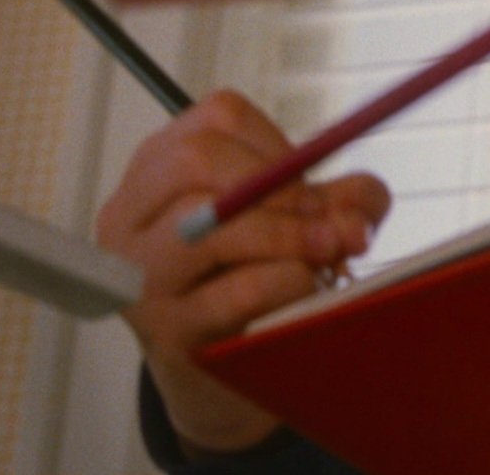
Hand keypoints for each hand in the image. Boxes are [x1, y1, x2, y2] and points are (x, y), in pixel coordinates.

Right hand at [96, 90, 390, 453]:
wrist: (219, 371)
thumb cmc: (251, 276)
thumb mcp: (298, 222)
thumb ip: (339, 201)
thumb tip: (358, 212)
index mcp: (160, 167)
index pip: (218, 118)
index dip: (279, 144)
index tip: (311, 180)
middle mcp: (131, 215)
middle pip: (196, 161)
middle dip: (280, 188)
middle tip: (328, 220)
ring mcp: (138, 276)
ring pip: (208, 228)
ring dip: (287, 236)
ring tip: (328, 252)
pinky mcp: (166, 332)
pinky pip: (233, 292)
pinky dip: (285, 283)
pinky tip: (306, 288)